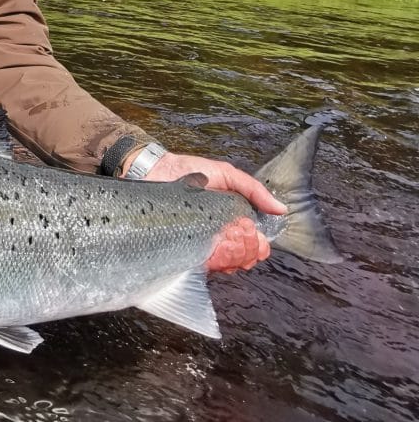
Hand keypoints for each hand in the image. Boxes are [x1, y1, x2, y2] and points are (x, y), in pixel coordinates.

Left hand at [143, 152, 285, 273]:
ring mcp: (198, 238)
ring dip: (229, 263)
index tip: (260, 249)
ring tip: (230, 258)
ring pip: (221, 259)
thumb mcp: (225, 174)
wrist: (152, 170)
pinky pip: (199, 261)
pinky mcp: (181, 244)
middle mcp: (215, 229)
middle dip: (245, 256)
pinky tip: (213, 262)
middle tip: (245, 255)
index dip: (258, 246)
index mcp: (228, 214)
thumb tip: (280, 209)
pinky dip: (209, 265)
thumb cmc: (188, 169)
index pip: (249, 237)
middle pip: (237, 252)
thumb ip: (252, 189)